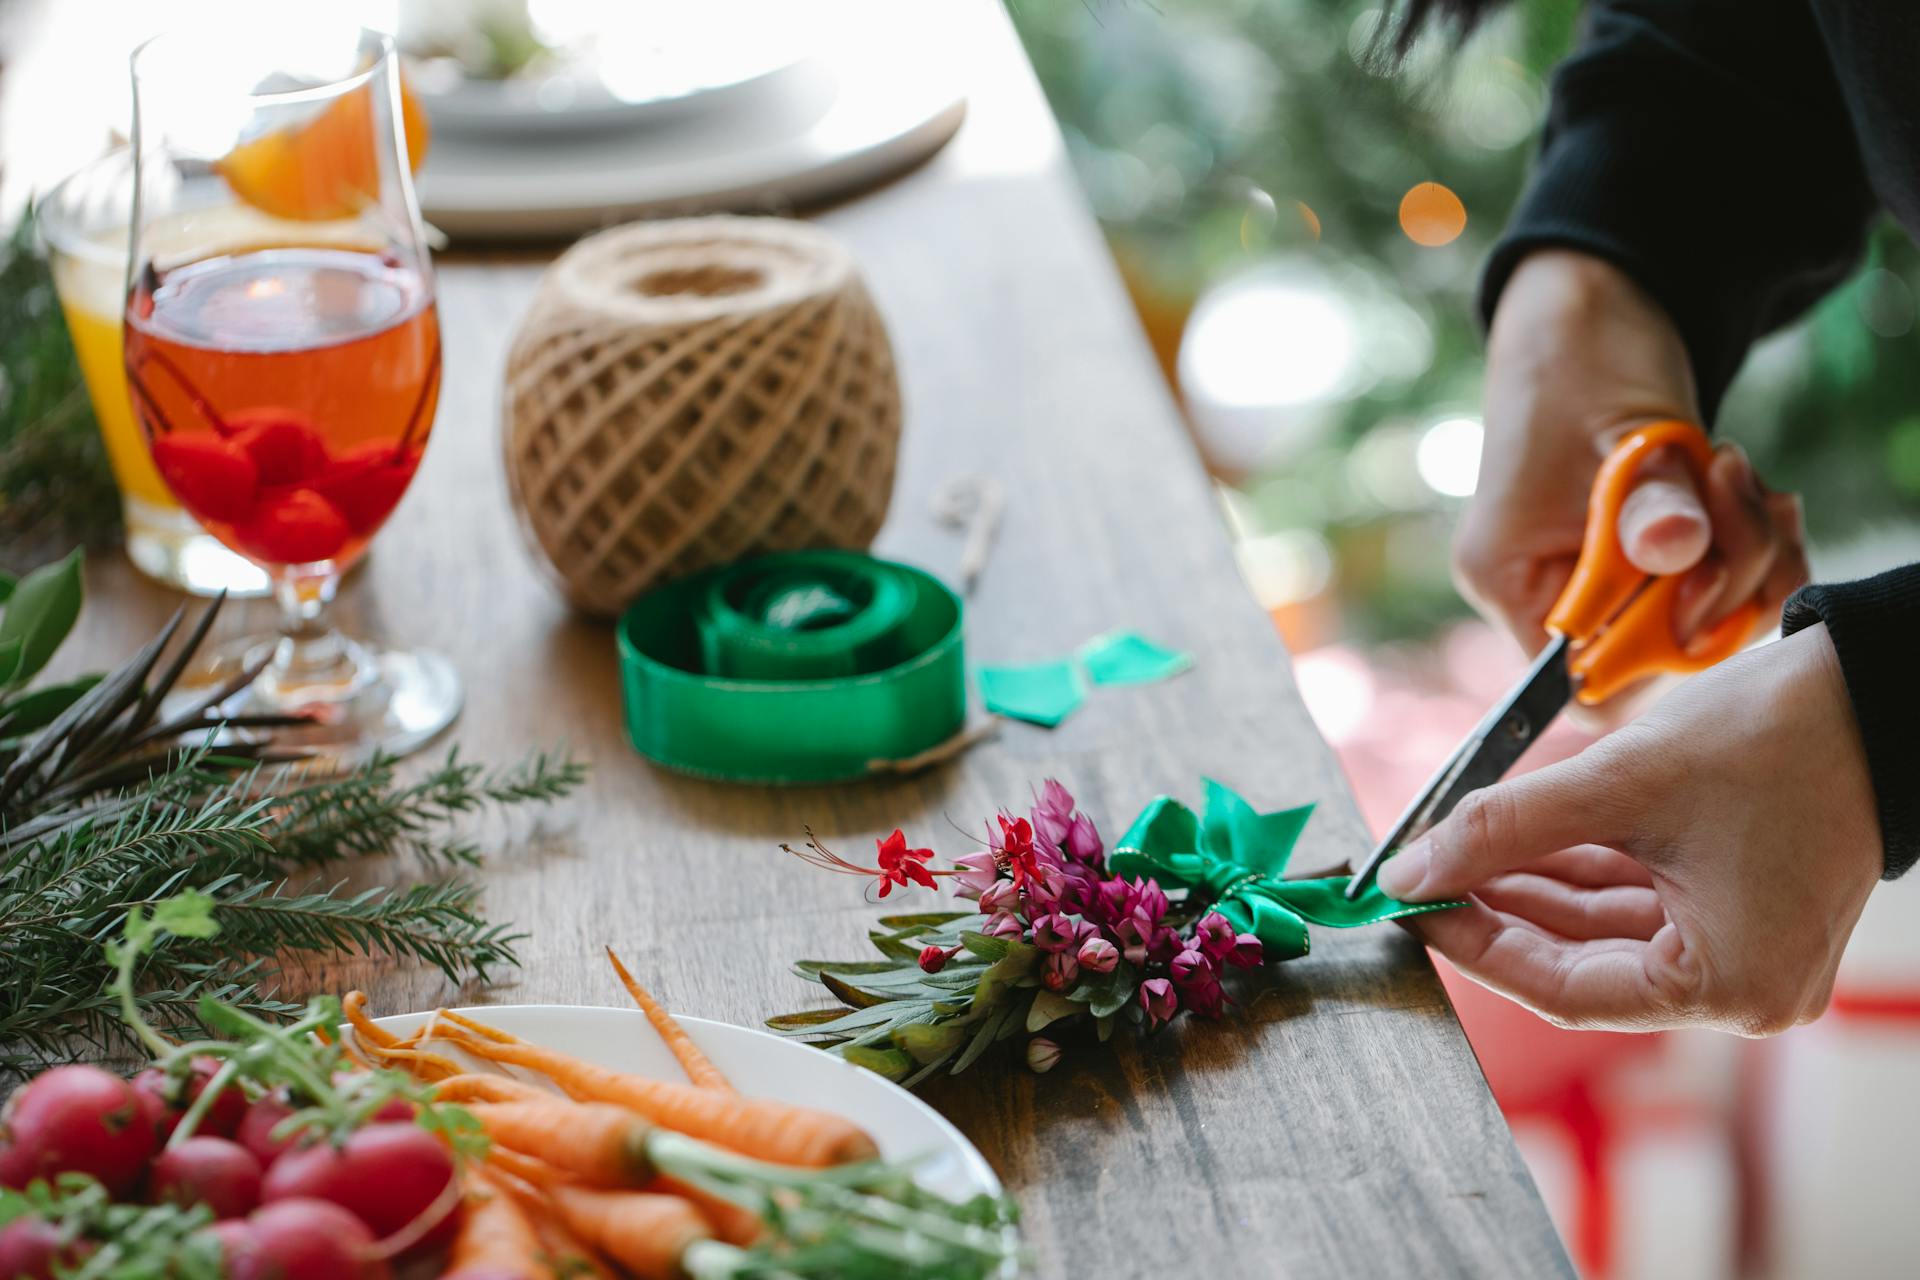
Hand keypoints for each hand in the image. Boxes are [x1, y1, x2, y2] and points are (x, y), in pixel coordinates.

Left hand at [1380, 624, 1879, 1034]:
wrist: (1880, 686)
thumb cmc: (1774, 738)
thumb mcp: (1617, 783)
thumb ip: (1504, 829)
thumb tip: (1410, 870)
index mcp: (1729, 986)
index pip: (1563, 990)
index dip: (1475, 948)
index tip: (1408, 908)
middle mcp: (1744, 986)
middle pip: (1580, 960)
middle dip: (1494, 907)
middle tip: (1418, 872)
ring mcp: (1746, 946)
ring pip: (1603, 924)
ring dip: (1528, 882)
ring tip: (1452, 846)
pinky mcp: (1743, 902)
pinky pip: (1638, 898)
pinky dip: (1575, 865)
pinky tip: (1510, 835)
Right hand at [1458, 250, 1808, 714]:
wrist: (1591, 309)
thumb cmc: (1583, 359)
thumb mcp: (1625, 428)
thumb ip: (1650, 498)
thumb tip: (1676, 550)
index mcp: (1507, 578)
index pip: (1579, 684)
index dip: (1654, 656)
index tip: (1697, 580)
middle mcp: (1544, 592)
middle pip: (1650, 658)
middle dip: (1717, 584)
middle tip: (1733, 496)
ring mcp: (1594, 577)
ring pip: (1694, 621)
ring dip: (1744, 554)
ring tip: (1734, 477)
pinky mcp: (1639, 557)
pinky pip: (1710, 586)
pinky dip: (1748, 543)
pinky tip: (1742, 489)